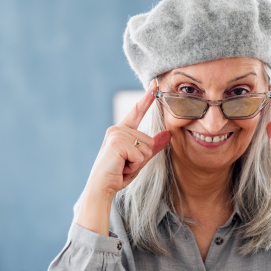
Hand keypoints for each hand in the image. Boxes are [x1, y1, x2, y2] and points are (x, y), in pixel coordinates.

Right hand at [86, 79, 170, 196]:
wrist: (102, 188)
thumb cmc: (118, 174)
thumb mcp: (139, 159)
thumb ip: (152, 146)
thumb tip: (168, 134)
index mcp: (121, 131)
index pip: (137, 112)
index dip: (147, 98)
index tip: (155, 83)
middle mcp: (117, 129)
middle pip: (148, 140)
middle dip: (142, 158)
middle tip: (126, 165)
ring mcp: (116, 135)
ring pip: (146, 148)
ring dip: (138, 163)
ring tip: (123, 166)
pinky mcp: (117, 143)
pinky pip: (140, 155)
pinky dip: (134, 166)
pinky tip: (121, 168)